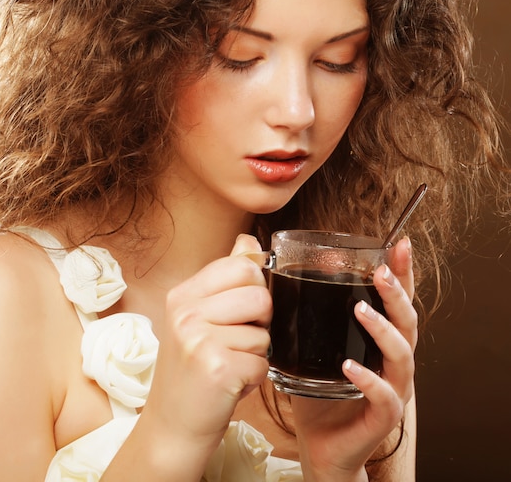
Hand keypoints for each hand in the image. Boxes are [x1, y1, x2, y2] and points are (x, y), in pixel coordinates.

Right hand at [142, 234, 271, 452]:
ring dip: (255, 354)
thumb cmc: (190, 371)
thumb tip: (250, 241)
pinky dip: (253, 379)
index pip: (241, 265)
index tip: (238, 311)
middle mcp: (185, 312)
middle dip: (259, 323)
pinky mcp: (217, 369)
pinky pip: (263, 363)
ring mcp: (199, 340)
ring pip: (265, 333)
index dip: (254, 289)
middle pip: (259, 296)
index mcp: (182, 294)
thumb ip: (226, 277)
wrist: (170, 428)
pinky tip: (229, 384)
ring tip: (228, 364)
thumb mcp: (198, 318)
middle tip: (233, 342)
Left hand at [290, 236, 416, 480]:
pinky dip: (370, 380)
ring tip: (361, 310)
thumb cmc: (317, 390)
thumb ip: (303, 311)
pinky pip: (385, 398)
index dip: (402, 273)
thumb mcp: (309, 344)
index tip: (399, 243)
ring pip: (402, 356)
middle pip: (408, 322)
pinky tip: (350, 367)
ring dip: (384, 330)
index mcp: (377, 340)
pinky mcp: (381, 418)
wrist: (320, 444)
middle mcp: (391, 361)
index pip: (396, 301)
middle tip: (380, 271)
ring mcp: (391, 389)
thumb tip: (281, 268)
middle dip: (397, 294)